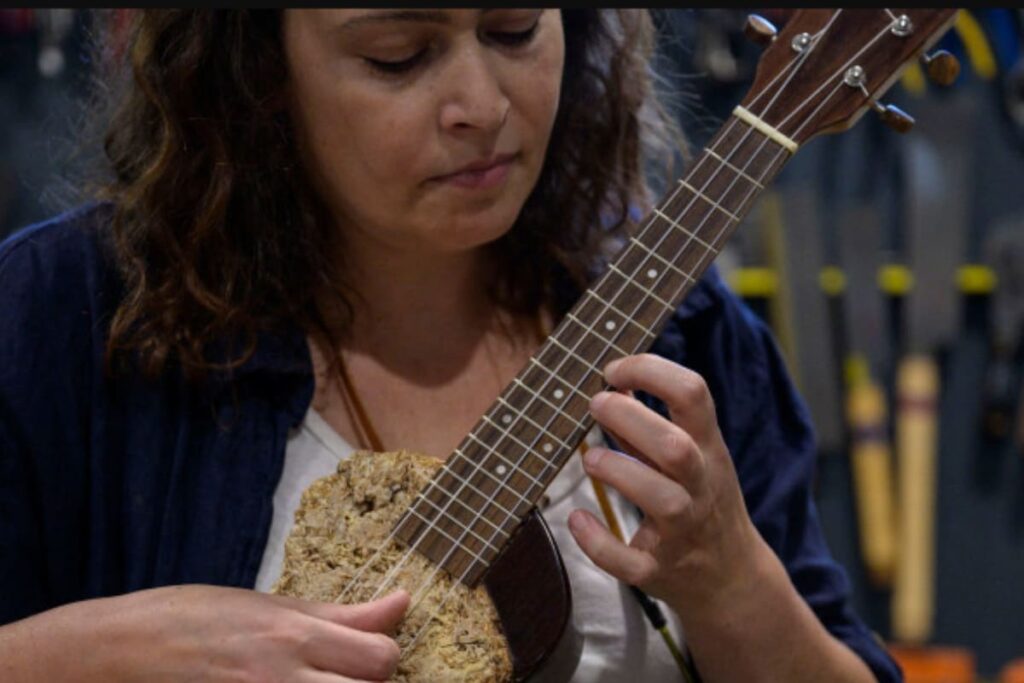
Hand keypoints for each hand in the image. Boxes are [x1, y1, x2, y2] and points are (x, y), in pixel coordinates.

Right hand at [1, 585, 408, 682]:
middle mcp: (280, 680)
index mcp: (292, 638)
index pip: (381, 659)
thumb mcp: (268, 606)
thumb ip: (340, 615)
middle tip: (337, 678)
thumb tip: (402, 601)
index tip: (359, 660)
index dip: (381, 661)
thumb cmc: (190, 620)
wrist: (112, 653)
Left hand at [571, 353, 768, 618]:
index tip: (613, 370)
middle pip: (676, 447)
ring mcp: (683, 530)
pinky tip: (578, 520)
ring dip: (618, 471)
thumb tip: (611, 386)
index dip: (651, 371)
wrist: (731, 576)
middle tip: (595, 404)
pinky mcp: (659, 570)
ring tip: (590, 459)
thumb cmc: (700, 500)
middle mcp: (700, 486)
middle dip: (630, 419)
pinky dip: (598, 541)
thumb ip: (649, 424)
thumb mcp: (691, 455)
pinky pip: (630, 562)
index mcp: (708, 448)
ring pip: (661, 500)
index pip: (693, 393)